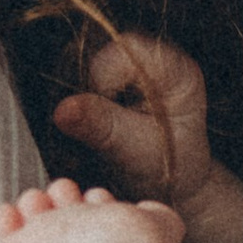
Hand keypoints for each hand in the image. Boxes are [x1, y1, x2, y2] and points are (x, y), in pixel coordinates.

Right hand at [52, 32, 242, 242]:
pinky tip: (91, 124)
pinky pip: (84, 76)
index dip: (104, 81)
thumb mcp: (136, 152)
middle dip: (89, 90)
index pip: (121, 50)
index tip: (105, 113)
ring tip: (100, 129)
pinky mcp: (120, 79)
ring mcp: (139, 66)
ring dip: (83, 98)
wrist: (178, 192)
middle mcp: (159, 58)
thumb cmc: (169, 173)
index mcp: (175, 68)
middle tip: (98, 125)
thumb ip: (104, 124)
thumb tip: (64, 108)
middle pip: (97, 52)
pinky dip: (81, 102)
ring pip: (85, 64)